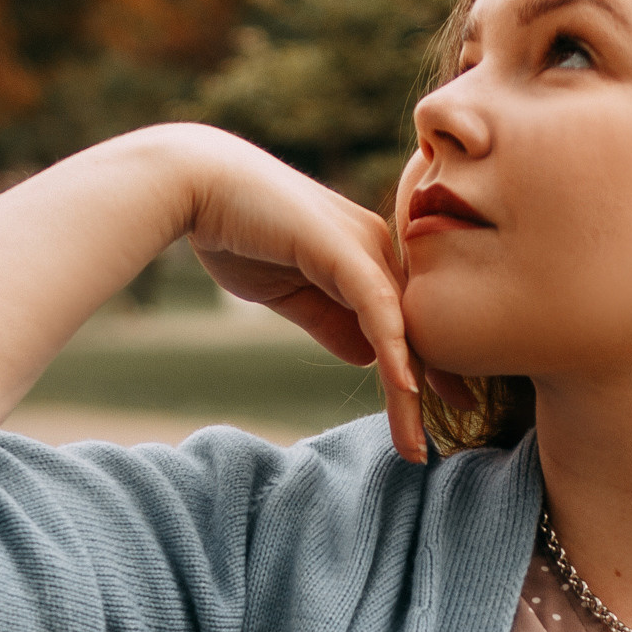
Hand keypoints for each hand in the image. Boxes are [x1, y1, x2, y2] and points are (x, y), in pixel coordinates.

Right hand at [165, 126, 427, 462]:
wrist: (198, 184)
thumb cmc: (239, 232)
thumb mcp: (291, 293)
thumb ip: (330, 321)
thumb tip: (368, 359)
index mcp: (366, 256)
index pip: (403, 322)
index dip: (420, 370)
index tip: (432, 413)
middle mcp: (377, 248)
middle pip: (412, 330)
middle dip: (426, 391)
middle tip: (428, 447)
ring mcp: (365, 246)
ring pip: (400, 328)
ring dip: (409, 391)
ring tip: (414, 441)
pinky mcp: (344, 249)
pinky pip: (379, 308)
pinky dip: (393, 350)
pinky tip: (405, 390)